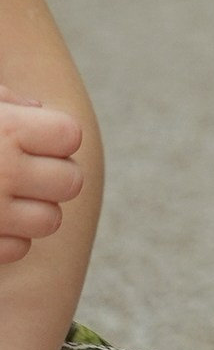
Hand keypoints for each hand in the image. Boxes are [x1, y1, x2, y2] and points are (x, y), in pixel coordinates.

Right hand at [0, 88, 82, 266]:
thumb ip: (7, 101)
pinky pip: (19, 248)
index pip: (71, 136)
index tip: (34, 137)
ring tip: (9, 196)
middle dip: (53, 175)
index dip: (56, 137)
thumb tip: (36, 108)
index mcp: (8, 131)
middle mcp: (4, 172)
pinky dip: (8, 237)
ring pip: (50, 220)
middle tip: (27, 169)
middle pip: (71, 182)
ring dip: (35, 210)